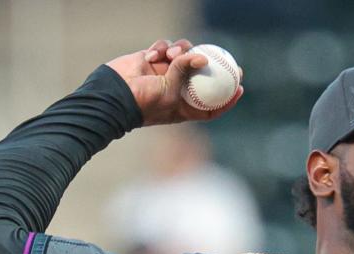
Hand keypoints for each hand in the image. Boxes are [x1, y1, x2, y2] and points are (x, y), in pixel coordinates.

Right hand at [105, 38, 243, 126]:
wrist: (113, 95)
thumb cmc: (143, 102)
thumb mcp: (169, 90)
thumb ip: (184, 71)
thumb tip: (202, 56)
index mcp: (183, 105)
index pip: (210, 104)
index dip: (226, 97)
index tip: (240, 87)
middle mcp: (176, 89)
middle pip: (201, 74)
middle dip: (214, 65)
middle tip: (227, 58)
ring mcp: (164, 72)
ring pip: (183, 54)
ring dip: (179, 51)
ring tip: (171, 54)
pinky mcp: (152, 59)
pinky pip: (163, 47)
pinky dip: (159, 48)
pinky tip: (151, 56)